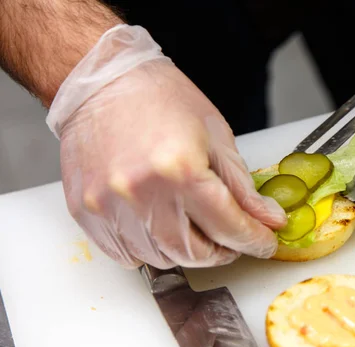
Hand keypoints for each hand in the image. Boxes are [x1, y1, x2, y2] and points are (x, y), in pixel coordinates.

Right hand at [47, 24, 286, 268]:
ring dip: (187, 252)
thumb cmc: (159, 98)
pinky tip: (162, 227)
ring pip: (160, 259)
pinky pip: (125, 255)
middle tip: (232, 239)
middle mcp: (140, 193)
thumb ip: (242, 188)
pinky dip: (151, 250)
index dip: (254, 241)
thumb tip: (267, 220)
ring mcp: (107, 206)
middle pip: (194, 253)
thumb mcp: (216, 136)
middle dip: (222, 252)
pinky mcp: (86, 211)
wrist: (102, 80)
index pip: (228, 227)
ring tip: (196, 228)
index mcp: (180, 169)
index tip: (264, 243)